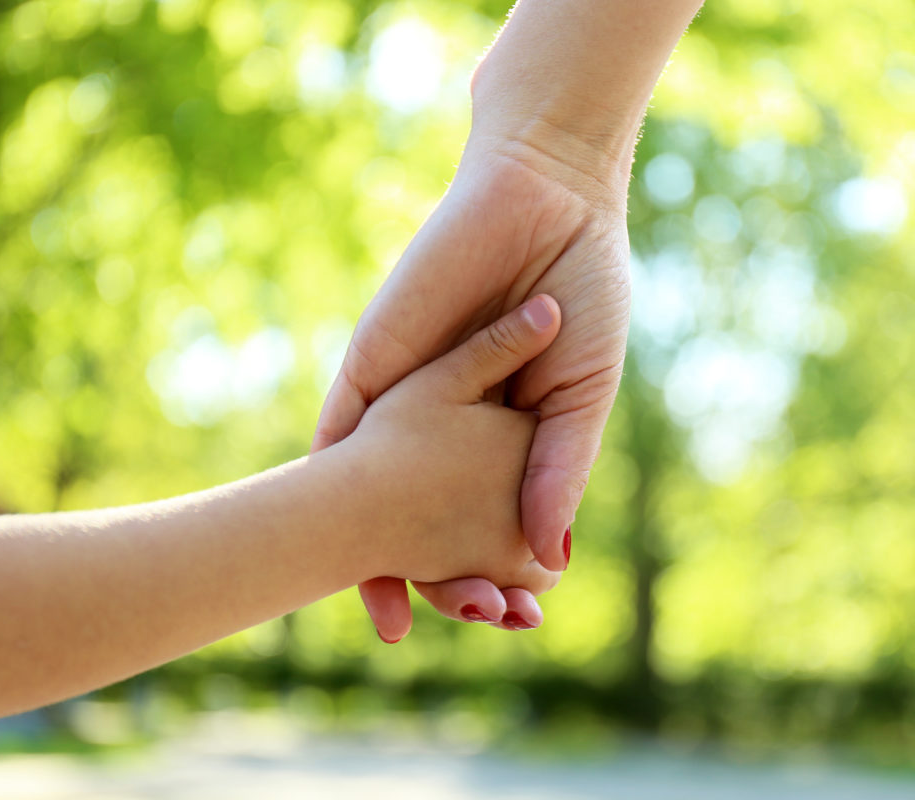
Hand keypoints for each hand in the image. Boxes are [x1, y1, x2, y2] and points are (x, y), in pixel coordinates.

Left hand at [314, 145, 630, 638]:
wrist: (545, 203)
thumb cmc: (580, 296)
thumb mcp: (582, 396)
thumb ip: (560, 468)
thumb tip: (551, 556)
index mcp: (499, 438)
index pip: (486, 522)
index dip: (497, 573)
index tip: (516, 619)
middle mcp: (445, 430)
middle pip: (424, 521)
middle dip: (437, 580)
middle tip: (465, 624)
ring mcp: (403, 403)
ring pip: (374, 497)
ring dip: (379, 557)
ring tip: (393, 621)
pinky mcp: (371, 370)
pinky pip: (339, 440)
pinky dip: (332, 498)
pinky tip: (341, 553)